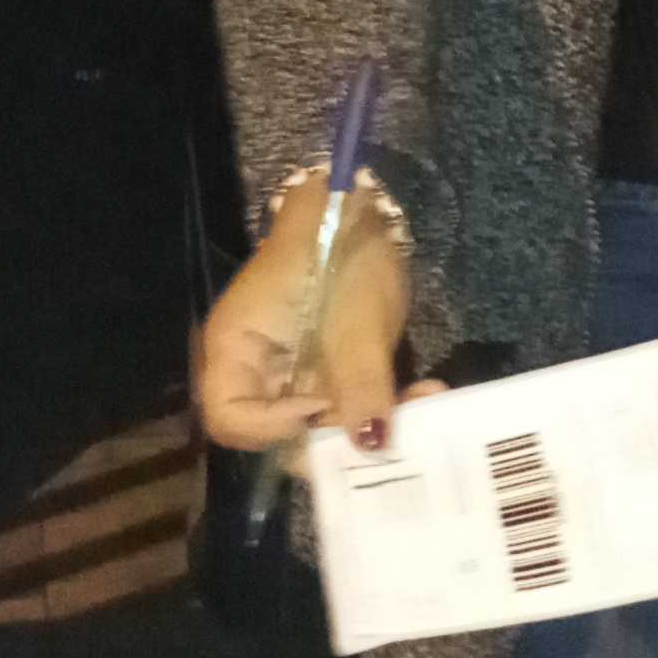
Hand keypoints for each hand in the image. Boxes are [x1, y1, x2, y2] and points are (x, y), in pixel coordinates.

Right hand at [194, 181, 412, 452]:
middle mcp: (257, 371)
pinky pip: (350, 405)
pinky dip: (386, 405)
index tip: (325, 412)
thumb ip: (362, 385)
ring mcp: (294, 373)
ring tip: (425, 404)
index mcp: (235, 350)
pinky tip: (426, 393)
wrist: (357, 210)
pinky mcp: (329, 371)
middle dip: (341, 441)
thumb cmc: (339, 252)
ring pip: (325, 426)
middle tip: (393, 433)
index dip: (273, 430)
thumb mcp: (355, 320)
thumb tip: (373, 446)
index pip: (230, 419)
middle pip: (281, 434)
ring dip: (376, 423)